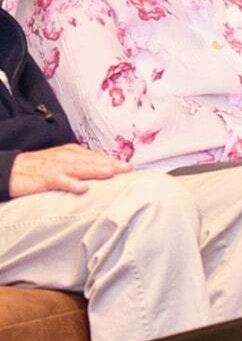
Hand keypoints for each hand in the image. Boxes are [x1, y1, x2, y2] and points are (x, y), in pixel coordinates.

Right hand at [8, 144, 131, 196]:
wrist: (11, 169)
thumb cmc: (40, 167)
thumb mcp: (63, 162)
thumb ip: (82, 165)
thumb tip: (104, 171)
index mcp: (73, 153)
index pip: (97, 157)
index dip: (113, 161)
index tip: (130, 168)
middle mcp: (68, 157)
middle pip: (93, 161)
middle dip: (111, 164)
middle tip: (128, 169)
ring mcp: (57, 167)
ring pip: (81, 168)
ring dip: (97, 170)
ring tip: (113, 173)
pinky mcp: (45, 178)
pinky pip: (60, 181)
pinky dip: (72, 183)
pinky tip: (83, 188)